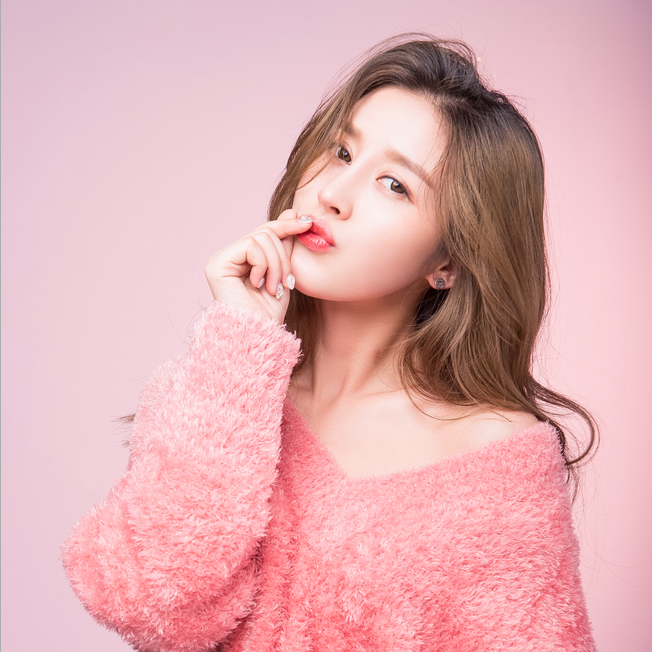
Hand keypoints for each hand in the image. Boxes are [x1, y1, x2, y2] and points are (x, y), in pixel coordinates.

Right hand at [205, 209, 312, 323]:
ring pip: (261, 238)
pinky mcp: (217, 264)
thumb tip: (292, 211)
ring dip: (276, 264)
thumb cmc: (270, 312)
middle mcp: (229, 256)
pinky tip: (258, 284)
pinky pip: (250, 246)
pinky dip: (262, 265)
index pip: (267, 231)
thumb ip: (285, 244)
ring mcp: (221, 259)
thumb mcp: (284, 272)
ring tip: (274, 287)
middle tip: (286, 282)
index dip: (287, 226)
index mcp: (243, 258)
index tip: (307, 223)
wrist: (259, 335)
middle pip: (266, 232)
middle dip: (283, 256)